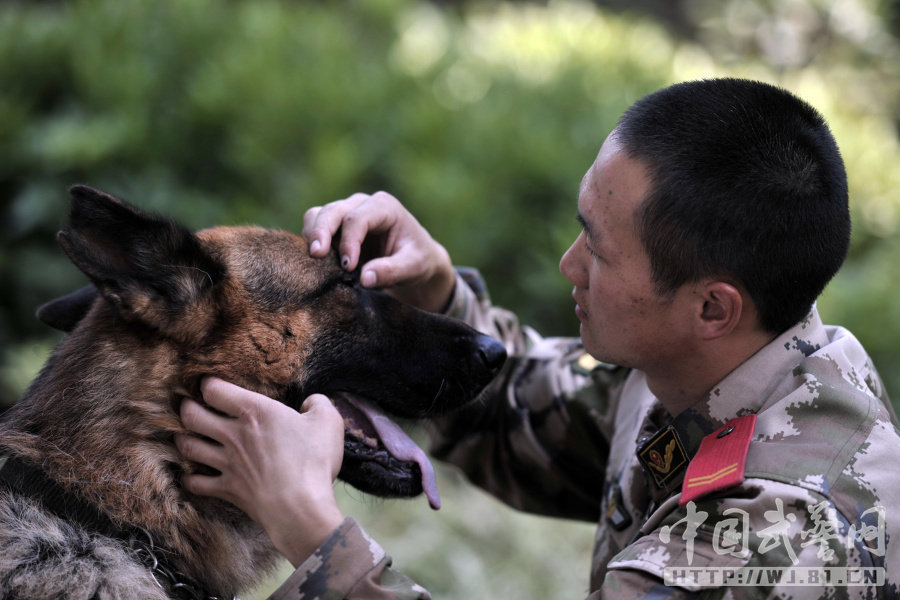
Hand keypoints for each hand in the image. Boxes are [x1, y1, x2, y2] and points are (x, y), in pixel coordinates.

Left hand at [176, 377, 344, 565]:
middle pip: (192, 416)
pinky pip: (196, 483)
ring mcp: (227, 463)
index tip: (207, 382)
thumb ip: (319, 404)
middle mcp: (234, 434)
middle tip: (186, 404)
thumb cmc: (312, 461)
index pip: (215, 390)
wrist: (299, 507)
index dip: (207, 383)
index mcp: (255, 412)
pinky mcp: (227, 489)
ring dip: (183, 439)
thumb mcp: (328, 422)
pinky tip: (190, 475)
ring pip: (189, 446)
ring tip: (184, 435)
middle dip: (185, 407)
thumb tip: (311, 402)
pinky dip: (189, 478)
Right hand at [303, 191, 455, 312]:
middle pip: (333, 211)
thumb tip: (364, 278)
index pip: (358, 218)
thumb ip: (391, 271)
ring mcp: (346, 211)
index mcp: (385, 207)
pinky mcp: (335, 225)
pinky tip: (316, 261)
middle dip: (322, 232)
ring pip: (318, 214)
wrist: (413, 260)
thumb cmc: (416, 260)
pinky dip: (311, 241)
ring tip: (315, 259)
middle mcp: (362, 203)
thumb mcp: (413, 267)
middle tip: (316, 256)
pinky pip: (314, 226)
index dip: (349, 241)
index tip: (348, 267)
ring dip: (313, 235)